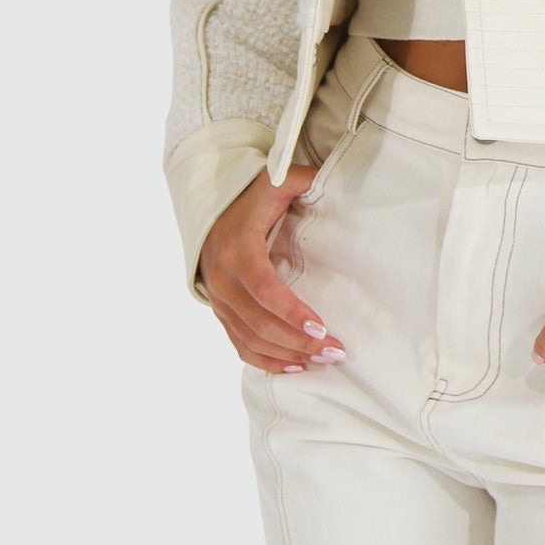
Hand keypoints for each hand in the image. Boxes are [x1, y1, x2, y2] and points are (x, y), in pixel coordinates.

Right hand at [197, 163, 349, 374]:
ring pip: (250, 339)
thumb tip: (333, 179)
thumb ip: (302, 178)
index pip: (265, 289)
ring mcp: (219, 299)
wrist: (209, 210)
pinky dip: (265, 360)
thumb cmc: (249, 197)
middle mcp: (223, 280)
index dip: (291, 312)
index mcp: (238, 249)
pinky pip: (239, 345)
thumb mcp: (274, 180)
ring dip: (287, 354)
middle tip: (335, 351)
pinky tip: (294, 366)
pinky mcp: (220, 311)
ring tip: (323, 360)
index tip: (322, 327)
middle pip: (260, 322)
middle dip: (299, 341)